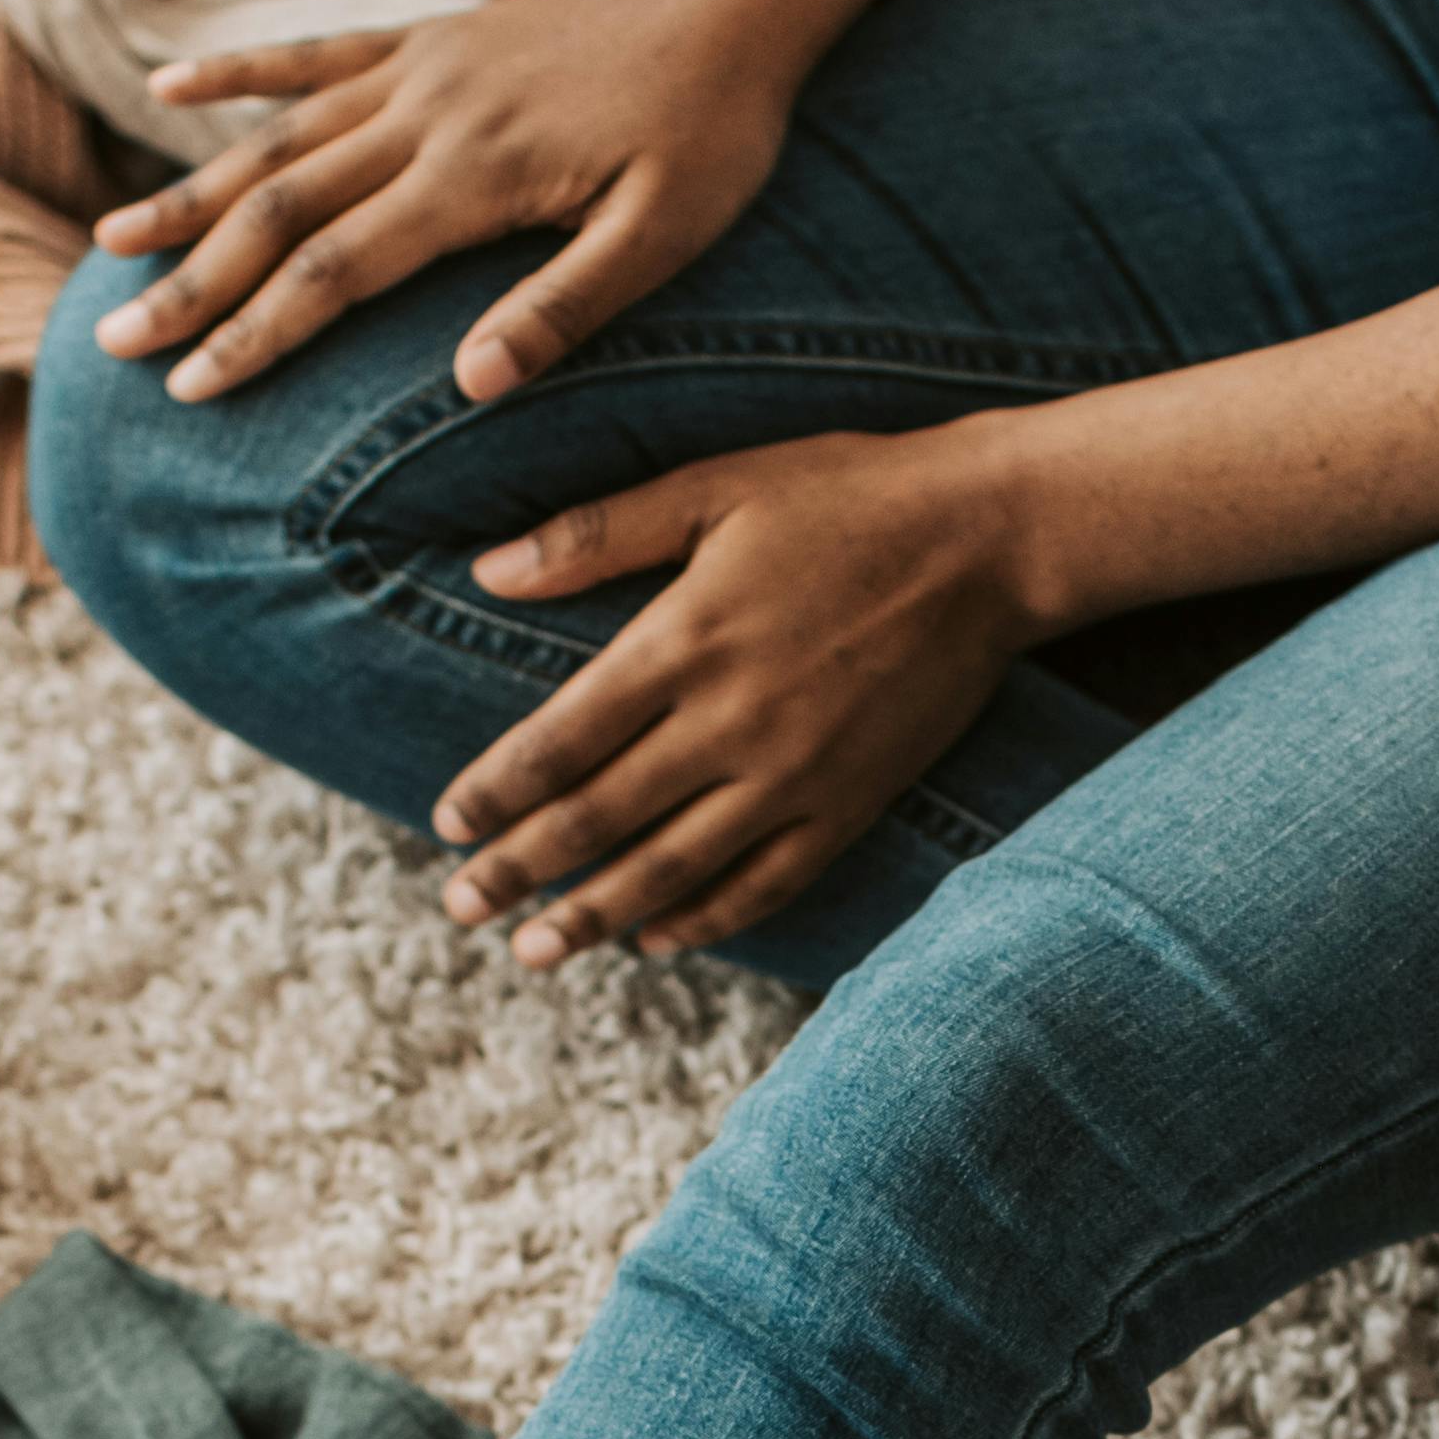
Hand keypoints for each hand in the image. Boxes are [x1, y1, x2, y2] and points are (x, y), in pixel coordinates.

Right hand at [90, 0, 886, 405]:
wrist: (734, 5)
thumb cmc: (713, 134)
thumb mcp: (669, 236)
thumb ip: (567, 308)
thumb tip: (470, 385)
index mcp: (478, 174)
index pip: (338, 270)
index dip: (255, 330)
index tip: (190, 386)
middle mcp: (426, 115)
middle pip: (279, 208)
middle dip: (191, 279)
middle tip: (114, 341)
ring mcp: (420, 68)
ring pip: (276, 137)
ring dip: (188, 191)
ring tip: (110, 244)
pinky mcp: (430, 39)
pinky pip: (314, 53)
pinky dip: (237, 72)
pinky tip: (166, 88)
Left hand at [436, 427, 1049, 963]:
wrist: (992, 538)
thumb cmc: (848, 496)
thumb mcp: (715, 485)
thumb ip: (598, 533)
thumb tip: (489, 571)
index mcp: (683, 640)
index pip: (559, 741)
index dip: (495, 791)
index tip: (447, 826)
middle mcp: (730, 722)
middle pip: (599, 818)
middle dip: (521, 871)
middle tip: (461, 910)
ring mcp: (795, 774)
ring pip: (673, 869)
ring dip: (595, 916)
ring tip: (536, 952)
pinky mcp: (852, 801)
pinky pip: (765, 882)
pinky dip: (705, 919)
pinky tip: (656, 939)